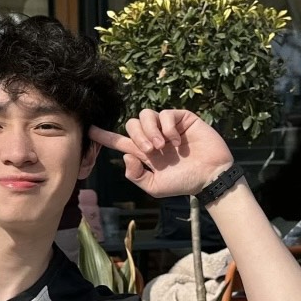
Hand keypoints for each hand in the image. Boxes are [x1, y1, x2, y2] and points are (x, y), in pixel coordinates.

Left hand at [89, 108, 234, 198]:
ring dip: (150, 131)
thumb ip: (136, 175)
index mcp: (144, 152)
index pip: (120, 141)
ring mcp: (167, 126)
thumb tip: (125, 155)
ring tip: (162, 146)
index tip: (90, 130)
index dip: (105, 135)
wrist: (209, 177)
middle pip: (131, 124)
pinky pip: (165, 114)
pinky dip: (167, 127)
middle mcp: (153, 136)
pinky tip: (175, 140)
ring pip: (145, 115)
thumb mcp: (154, 186)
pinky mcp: (182, 119)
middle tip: (150, 150)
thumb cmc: (183, 183)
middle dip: (136, 136)